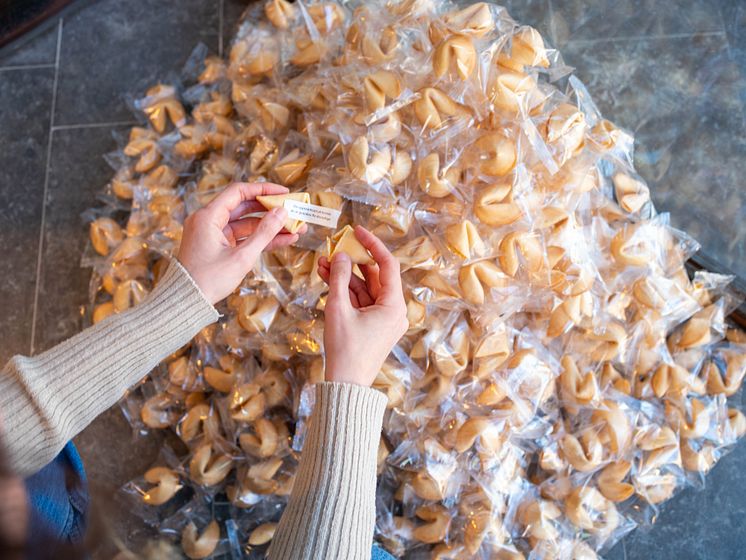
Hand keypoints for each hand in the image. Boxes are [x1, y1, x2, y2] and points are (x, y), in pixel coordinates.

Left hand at [178, 182, 305, 303]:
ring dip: (270, 227)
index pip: (238, 192)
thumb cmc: (209, 280)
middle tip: (293, 211)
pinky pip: (243, 237)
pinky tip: (284, 239)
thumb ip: (264, 233)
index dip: (263, 190)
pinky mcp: (219, 246)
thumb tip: (283, 213)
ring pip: (247, 223)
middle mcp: (209, 221)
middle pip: (245, 207)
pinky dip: (261, 238)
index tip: (284, 192)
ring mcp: (214, 234)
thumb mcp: (241, 257)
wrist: (189, 302)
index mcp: (208, 217)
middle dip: (271, 210)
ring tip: (296, 229)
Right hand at [318, 226, 407, 385]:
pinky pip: (361, 302)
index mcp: (394, 306)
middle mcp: (394, 311)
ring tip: (323, 262)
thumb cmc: (345, 350)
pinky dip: (346, 291)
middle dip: (352, 262)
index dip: (372, 245)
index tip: (357, 231)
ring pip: (365, 289)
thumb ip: (338, 278)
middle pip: (374, 276)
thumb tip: (340, 255)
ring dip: (345, 276)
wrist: (346, 385)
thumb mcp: (338, 309)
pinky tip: (327, 277)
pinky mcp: (373, 326)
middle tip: (334, 247)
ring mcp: (384, 319)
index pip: (387, 265)